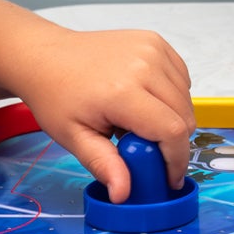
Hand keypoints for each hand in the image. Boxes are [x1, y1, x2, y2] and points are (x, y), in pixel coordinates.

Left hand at [0, 19, 194, 199]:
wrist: (47, 57)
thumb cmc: (56, 96)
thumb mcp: (74, 137)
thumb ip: (104, 165)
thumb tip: (123, 193)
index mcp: (122, 91)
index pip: (172, 131)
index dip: (177, 161)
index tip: (170, 179)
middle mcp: (143, 64)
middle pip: (184, 115)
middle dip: (174, 143)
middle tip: (148, 153)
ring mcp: (152, 48)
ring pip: (185, 96)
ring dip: (174, 117)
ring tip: (141, 124)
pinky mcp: (155, 40)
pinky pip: (181, 77)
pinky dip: (173, 95)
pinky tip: (148, 102)